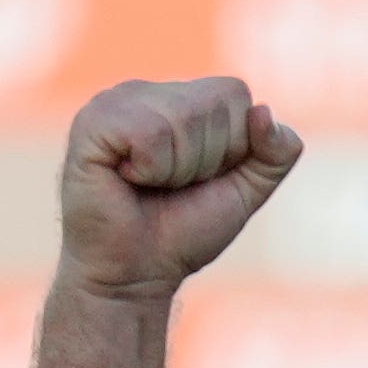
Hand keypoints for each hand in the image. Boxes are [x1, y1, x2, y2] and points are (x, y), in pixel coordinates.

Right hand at [58, 76, 302, 299]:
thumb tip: (263, 110)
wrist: (135, 275)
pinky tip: (126, 179)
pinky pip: (149, 134)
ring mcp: (115, 100)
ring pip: (183, 118)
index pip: (235, 95)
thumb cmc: (183, 232)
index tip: (201, 179)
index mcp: (181, 98)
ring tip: (148, 184)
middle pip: (213, 104)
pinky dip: (149, 170)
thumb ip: (275, 153)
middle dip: (206, 160)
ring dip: (177, 169)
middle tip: (171, 186)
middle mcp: (148, 91)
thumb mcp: (246, 191)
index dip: (232, 148)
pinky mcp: (92, 121)